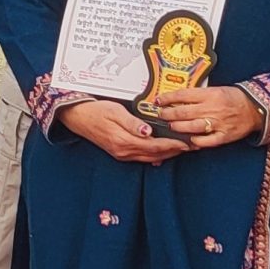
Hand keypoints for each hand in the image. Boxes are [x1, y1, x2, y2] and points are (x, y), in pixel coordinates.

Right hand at [58, 100, 188, 164]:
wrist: (77, 117)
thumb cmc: (96, 110)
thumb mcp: (115, 111)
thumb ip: (132, 122)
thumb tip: (147, 131)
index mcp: (123, 141)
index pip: (155, 146)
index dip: (173, 145)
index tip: (188, 142)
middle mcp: (123, 151)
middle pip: (155, 155)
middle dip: (175, 151)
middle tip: (193, 146)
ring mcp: (120, 154)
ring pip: (150, 157)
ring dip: (167, 154)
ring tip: (183, 149)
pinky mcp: (119, 152)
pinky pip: (141, 157)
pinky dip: (155, 155)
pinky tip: (163, 153)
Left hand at [150, 85, 265, 149]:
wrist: (256, 108)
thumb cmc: (234, 98)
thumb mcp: (215, 90)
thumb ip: (197, 95)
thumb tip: (175, 98)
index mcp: (210, 94)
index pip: (182, 95)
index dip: (167, 98)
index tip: (158, 100)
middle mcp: (212, 109)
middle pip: (182, 112)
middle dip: (167, 114)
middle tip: (161, 115)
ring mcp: (218, 124)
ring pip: (190, 127)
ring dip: (177, 127)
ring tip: (171, 125)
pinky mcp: (223, 136)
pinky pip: (205, 141)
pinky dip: (195, 141)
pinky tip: (188, 139)